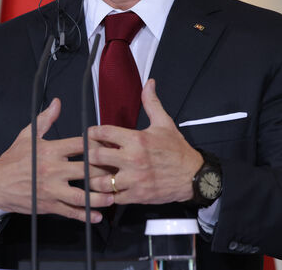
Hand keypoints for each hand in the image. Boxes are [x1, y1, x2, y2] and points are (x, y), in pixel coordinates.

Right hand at [0, 98, 113, 222]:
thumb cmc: (13, 159)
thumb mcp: (27, 136)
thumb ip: (45, 119)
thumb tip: (58, 102)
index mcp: (51, 150)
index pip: (81, 145)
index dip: (99, 144)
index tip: (113, 145)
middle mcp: (53, 170)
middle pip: (86, 170)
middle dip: (105, 171)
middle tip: (120, 171)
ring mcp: (51, 189)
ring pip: (81, 195)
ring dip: (100, 197)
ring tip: (114, 196)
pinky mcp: (48, 205)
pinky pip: (70, 211)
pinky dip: (85, 215)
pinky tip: (98, 216)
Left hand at [87, 79, 203, 204]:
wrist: (193, 176)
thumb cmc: (177, 151)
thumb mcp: (164, 123)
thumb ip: (152, 103)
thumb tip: (149, 84)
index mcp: (137, 140)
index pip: (103, 133)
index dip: (92, 133)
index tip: (91, 135)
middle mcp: (133, 159)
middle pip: (95, 157)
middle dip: (89, 155)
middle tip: (88, 155)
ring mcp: (134, 179)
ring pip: (100, 181)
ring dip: (94, 177)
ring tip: (93, 173)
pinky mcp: (137, 195)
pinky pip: (112, 197)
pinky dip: (106, 194)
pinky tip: (106, 189)